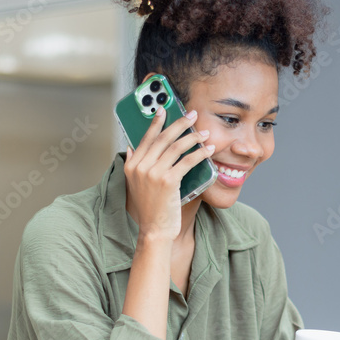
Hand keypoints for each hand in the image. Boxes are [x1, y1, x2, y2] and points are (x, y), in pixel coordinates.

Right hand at [123, 106, 213, 241]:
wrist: (154, 230)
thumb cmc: (150, 208)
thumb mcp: (135, 184)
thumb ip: (133, 164)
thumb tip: (131, 147)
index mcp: (131, 165)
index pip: (146, 138)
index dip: (156, 122)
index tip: (164, 110)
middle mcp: (140, 167)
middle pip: (163, 138)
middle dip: (180, 123)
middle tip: (193, 115)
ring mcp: (153, 173)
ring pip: (176, 147)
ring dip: (193, 137)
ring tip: (204, 133)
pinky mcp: (168, 181)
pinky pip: (187, 161)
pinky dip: (200, 153)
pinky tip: (208, 150)